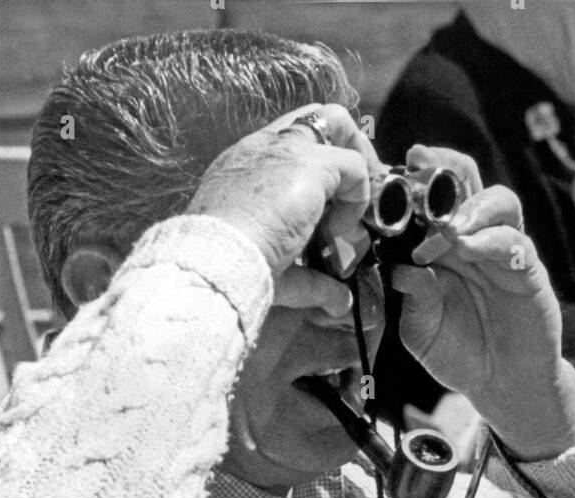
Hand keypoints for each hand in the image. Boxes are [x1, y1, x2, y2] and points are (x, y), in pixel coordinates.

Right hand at [187, 103, 382, 299]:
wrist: (215, 260)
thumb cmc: (232, 268)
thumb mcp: (274, 268)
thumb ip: (309, 279)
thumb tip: (340, 302)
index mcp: (244, 165)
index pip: (290, 141)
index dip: (321, 167)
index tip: (333, 205)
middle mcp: (262, 147)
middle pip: (319, 117)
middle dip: (350, 148)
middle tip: (360, 194)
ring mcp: (285, 149)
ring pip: (339, 124)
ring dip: (359, 167)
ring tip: (357, 214)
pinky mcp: (308, 164)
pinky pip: (353, 167)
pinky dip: (358, 199)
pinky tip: (341, 230)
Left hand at [390, 144, 574, 460]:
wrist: (501, 384)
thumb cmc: (458, 353)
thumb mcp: (420, 331)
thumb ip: (411, 299)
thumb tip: (398, 268)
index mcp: (438, 246)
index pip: (426, 198)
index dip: (409, 183)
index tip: (386, 174)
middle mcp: (470, 239)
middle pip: (463, 181)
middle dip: (441, 169)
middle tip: (417, 170)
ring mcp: (502, 250)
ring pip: (496, 200)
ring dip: (468, 206)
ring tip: (446, 228)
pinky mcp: (528, 270)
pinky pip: (514, 242)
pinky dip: (491, 239)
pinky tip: (470, 247)